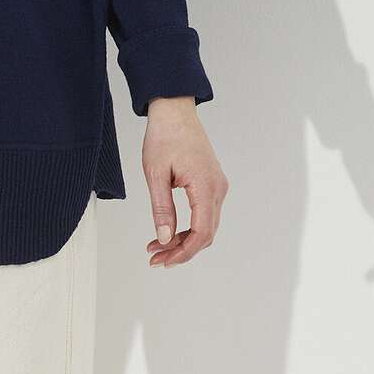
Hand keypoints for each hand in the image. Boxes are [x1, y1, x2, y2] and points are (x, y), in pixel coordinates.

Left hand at [141, 97, 228, 266]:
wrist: (175, 111)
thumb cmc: (164, 136)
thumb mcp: (155, 174)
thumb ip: (162, 208)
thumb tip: (164, 238)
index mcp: (205, 186)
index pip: (202, 232)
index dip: (184, 252)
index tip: (164, 261)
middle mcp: (217, 188)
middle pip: (206, 233)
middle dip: (181, 250)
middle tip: (155, 259)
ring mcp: (217, 186)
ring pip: (205, 226)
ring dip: (183, 240)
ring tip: (157, 247)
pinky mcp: (212, 184)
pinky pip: (204, 214)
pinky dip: (188, 227)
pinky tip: (168, 232)